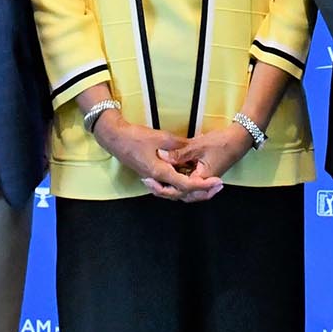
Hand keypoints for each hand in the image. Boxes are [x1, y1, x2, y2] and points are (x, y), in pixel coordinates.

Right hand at [91, 111, 223, 202]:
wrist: (115, 139)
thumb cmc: (135, 137)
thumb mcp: (161, 137)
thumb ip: (178, 146)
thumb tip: (194, 150)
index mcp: (160, 173)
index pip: (186, 185)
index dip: (204, 185)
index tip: (217, 182)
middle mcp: (157, 180)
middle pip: (182, 193)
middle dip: (201, 192)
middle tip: (217, 187)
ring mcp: (153, 179)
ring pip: (175, 191)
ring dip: (192, 190)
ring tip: (207, 185)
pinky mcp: (151, 175)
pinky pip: (169, 185)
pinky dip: (181, 184)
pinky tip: (189, 178)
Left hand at [159, 124, 254, 188]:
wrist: (239, 139)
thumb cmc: (221, 142)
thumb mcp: (198, 146)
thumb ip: (179, 153)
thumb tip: (161, 155)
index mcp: (201, 179)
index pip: (180, 190)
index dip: (163, 187)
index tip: (150, 180)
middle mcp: (203, 183)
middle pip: (181, 194)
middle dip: (164, 190)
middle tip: (149, 183)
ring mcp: (204, 180)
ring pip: (185, 189)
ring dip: (171, 186)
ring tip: (155, 180)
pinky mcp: (204, 174)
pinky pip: (189, 182)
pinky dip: (178, 179)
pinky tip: (169, 173)